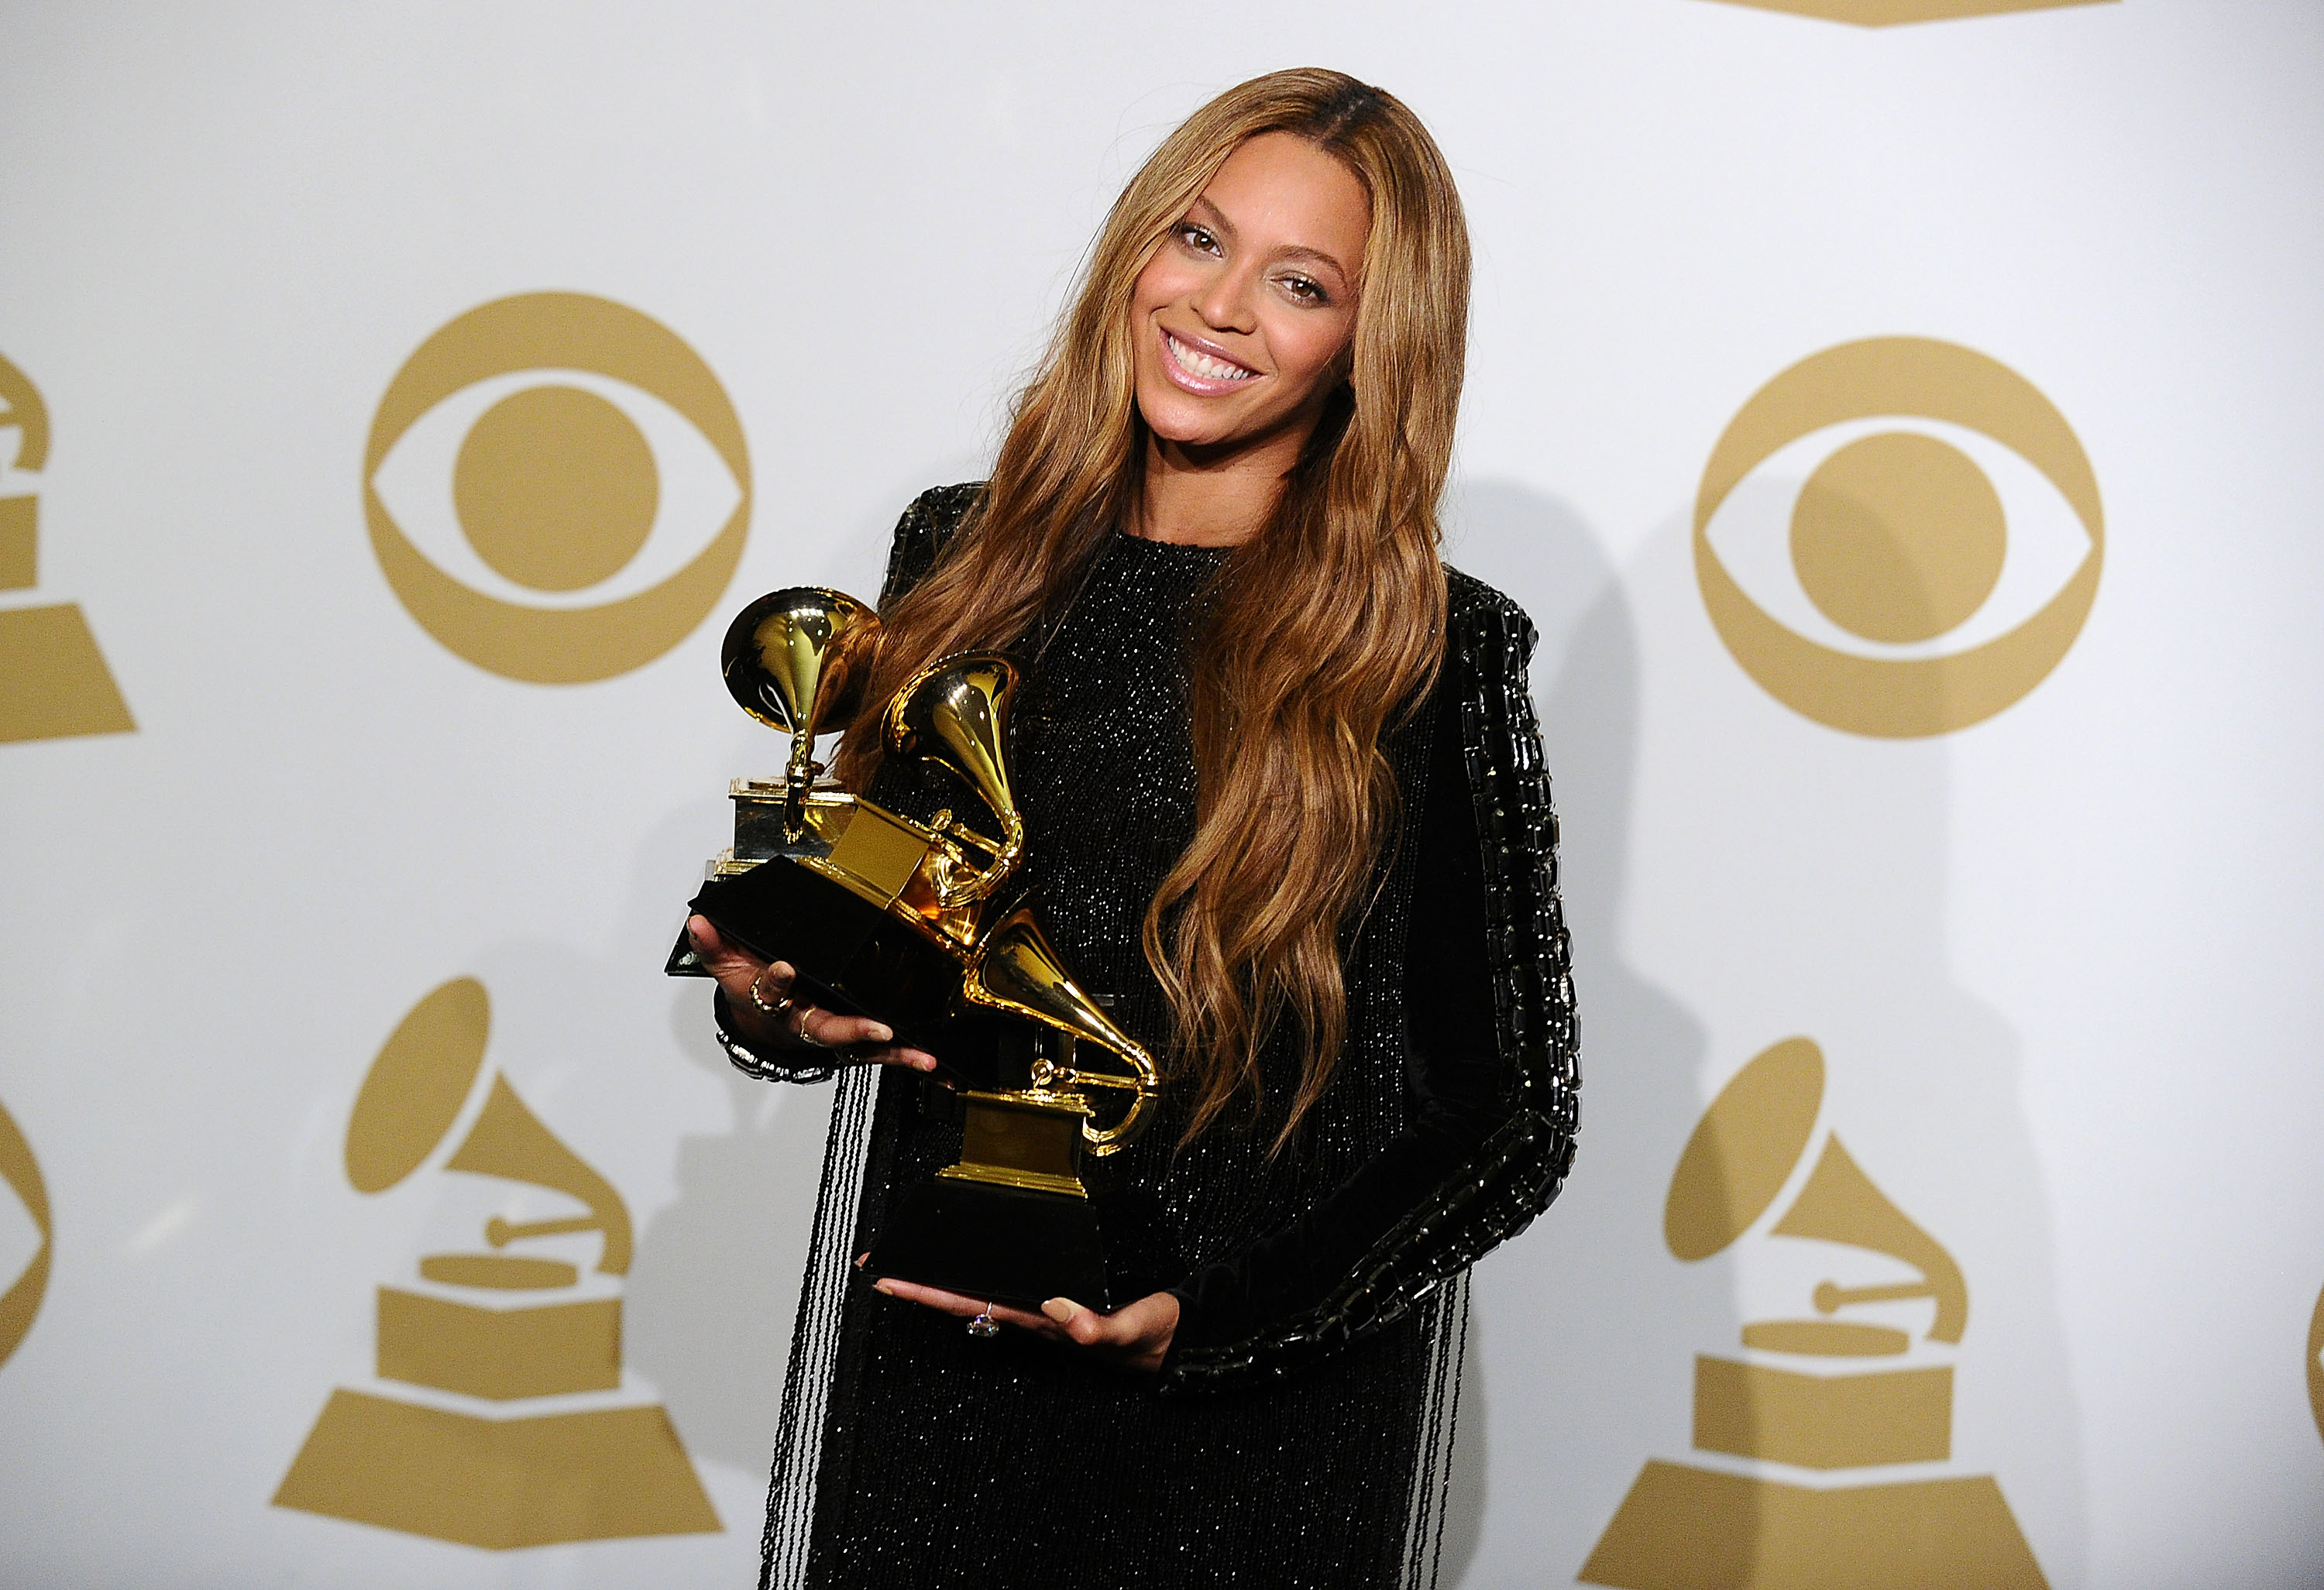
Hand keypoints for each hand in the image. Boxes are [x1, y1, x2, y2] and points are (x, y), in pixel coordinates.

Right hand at [687, 915, 937, 1070]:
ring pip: (862, 1047)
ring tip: (924, 1058)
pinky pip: (879, 1051)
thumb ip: (714, 946)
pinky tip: (934, 1065)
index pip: (771, 992)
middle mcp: (804, 1022)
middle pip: (826, 1030)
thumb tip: (697, 922)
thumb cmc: (750, 991)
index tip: (782, 968)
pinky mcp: (851, 1038)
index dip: (775, 981)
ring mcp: (830, 1033)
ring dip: (894, 1053)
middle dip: (852, 1030)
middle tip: (878, 1029)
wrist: (760, 1024)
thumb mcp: (728, 968)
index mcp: (773, 1003)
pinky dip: (906, 1058)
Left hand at [871, 1275, 1180, 1373]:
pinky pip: (1007, 1287)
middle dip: (922, 1286)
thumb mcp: (1131, 1328)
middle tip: (879, 1270)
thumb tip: (1058, 1311)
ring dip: (945, 1282)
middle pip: (965, 1300)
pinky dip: (979, 1276)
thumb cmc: (1153, 1336)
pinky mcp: (1057, 1301)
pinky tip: (969, 1267)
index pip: (974, 1304)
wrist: (1175, 1339)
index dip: (931, 1293)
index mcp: (1042, 1323)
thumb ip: (1097, 1326)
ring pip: (982, 1294)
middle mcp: (1034, 1317)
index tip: (892, 1281)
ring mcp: (1043, 1311)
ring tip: (911, 1265)